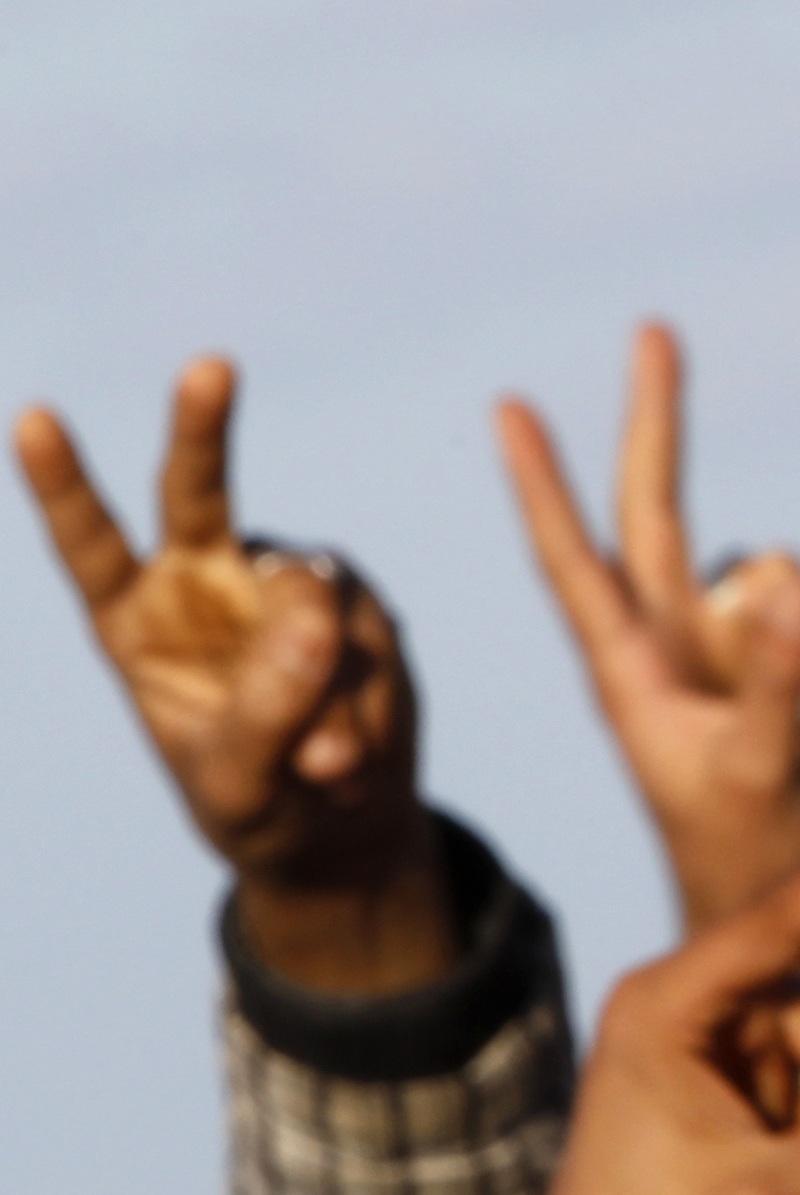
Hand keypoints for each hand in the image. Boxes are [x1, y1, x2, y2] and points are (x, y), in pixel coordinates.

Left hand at [14, 361, 448, 992]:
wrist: (340, 828)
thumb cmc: (257, 807)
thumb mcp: (237, 782)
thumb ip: (263, 704)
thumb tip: (317, 606)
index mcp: (136, 623)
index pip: (91, 546)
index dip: (62, 486)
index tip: (35, 418)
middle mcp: (206, 583)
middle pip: (196, 494)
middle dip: (201, 428)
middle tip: (210, 367)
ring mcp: (285, 588)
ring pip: (311, 598)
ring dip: (327, 689)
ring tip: (326, 768)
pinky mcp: (358, 605)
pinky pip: (370, 631)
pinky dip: (368, 698)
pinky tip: (358, 749)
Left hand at [497, 325, 799, 933]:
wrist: (777, 920)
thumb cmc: (744, 860)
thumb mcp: (759, 768)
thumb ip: (772, 673)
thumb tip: (782, 560)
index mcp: (632, 672)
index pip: (576, 559)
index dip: (544, 483)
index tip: (504, 402)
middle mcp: (667, 651)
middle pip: (652, 518)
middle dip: (655, 424)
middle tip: (653, 328)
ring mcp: (723, 662)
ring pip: (744, 566)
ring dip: (780, 561)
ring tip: (796, 565)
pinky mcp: (777, 678)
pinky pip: (795, 608)